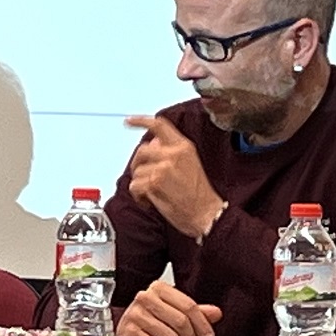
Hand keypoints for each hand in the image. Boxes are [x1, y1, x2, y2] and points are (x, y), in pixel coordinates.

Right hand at [117, 282, 222, 335]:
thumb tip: (217, 313)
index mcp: (159, 288)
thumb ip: (197, 313)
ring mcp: (135, 314)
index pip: (189, 305)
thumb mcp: (176, 315)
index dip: (203, 324)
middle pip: (181, 321)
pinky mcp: (129, 332)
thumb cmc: (152, 324)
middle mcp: (145, 297)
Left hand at [125, 114, 224, 238]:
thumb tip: (153, 144)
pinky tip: (149, 201)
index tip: (129, 121)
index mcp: (183, 146)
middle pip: (142, 149)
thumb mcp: (190, 164)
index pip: (159, 125)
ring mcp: (164, 167)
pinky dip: (138, 196)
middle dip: (138, 165)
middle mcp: (174, 153)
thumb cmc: (199, 194)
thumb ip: (171, 152)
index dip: (141, 120)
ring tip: (152, 194)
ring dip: (140, 184)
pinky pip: (135, 185)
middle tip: (144, 178)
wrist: (207, 214)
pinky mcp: (156, 183)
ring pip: (137, 170)